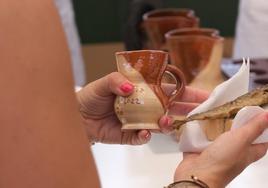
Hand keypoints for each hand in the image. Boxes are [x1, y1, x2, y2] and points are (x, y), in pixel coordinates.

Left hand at [76, 72, 207, 144]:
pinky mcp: (131, 134)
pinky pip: (143, 137)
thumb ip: (116, 81)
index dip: (185, 90)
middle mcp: (145, 105)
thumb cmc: (91, 96)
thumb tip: (128, 88)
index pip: (168, 88)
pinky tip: (145, 132)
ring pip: (161, 124)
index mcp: (143, 90)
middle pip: (171, 106)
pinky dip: (146, 136)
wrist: (78, 117)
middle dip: (187, 108)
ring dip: (167, 123)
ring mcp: (140, 121)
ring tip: (166, 121)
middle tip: (200, 110)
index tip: (202, 93)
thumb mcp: (103, 83)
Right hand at [174, 112, 267, 187]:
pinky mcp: (203, 151)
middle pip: (240, 136)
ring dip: (217, 126)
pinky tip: (200, 123)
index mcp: (249, 152)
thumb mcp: (242, 139)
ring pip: (220, 136)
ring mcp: (218, 152)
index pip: (261, 140)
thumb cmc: (223, 162)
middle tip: (235, 110)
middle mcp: (235, 153)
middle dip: (237, 123)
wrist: (198, 174)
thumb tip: (267, 116)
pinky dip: (202, 131)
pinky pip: (204, 138)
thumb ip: (254, 127)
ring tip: (216, 113)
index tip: (257, 115)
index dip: (262, 128)